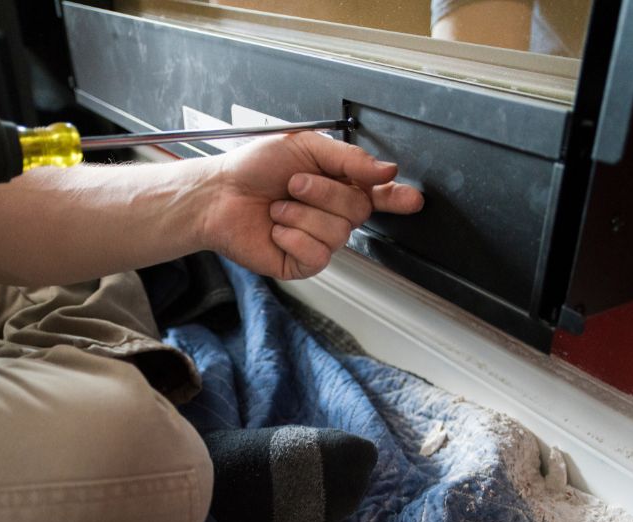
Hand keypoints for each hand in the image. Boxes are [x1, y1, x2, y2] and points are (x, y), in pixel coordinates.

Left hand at [199, 132, 423, 279]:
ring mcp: (318, 241)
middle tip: (294, 184)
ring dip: (301, 214)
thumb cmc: (253, 168)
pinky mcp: (301, 263)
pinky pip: (317, 255)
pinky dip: (293, 238)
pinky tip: (276, 231)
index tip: (414, 200)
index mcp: (337, 184)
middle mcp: (331, 214)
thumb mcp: (304, 147)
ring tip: (278, 208)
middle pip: (357, 211)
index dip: (398, 199)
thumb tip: (386, 171)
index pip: (378, 196)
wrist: (218, 194)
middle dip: (323, 193)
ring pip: (337, 233)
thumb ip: (349, 158)